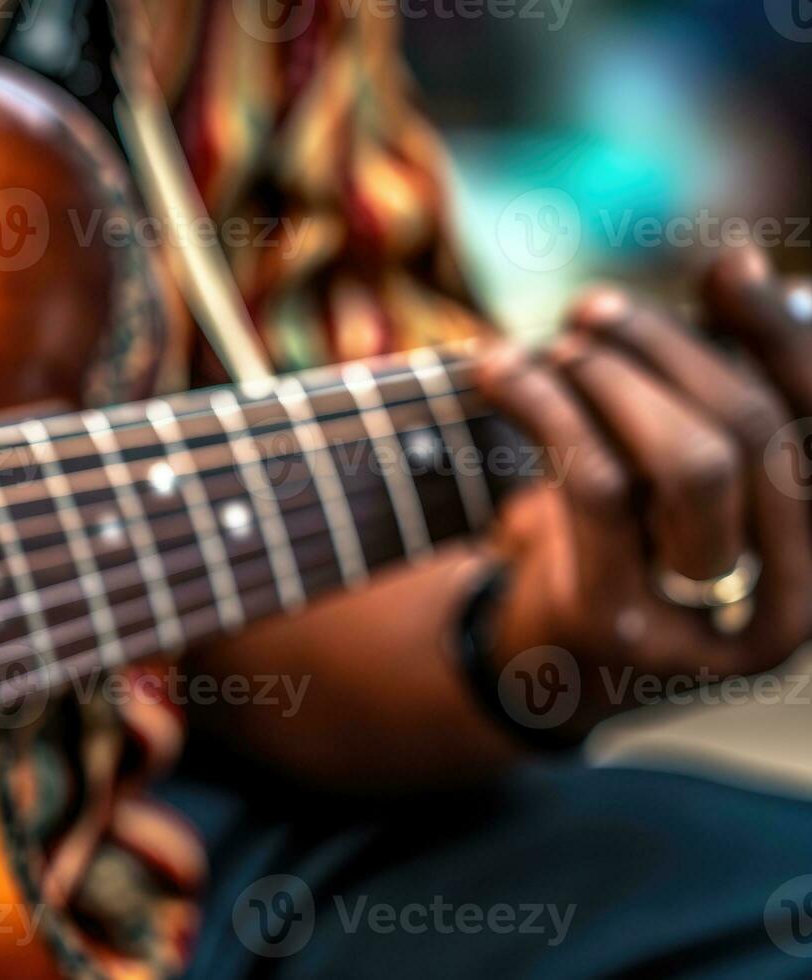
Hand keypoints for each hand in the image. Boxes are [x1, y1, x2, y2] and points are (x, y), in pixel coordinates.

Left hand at [477, 250, 811, 733]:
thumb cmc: (624, 547)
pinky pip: (597, 486)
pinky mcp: (616, 622)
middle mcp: (796, 605)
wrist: (535, 663)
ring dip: (615, 380)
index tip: (728, 265)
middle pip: (760, 437)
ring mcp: (706, 626)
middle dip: (673, 352)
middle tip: (595, 308)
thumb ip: (711, 386)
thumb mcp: (676, 472)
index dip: (784, 337)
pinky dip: (549, 408)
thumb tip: (737, 261)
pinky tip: (500, 372)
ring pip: (690, 464)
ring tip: (556, 346)